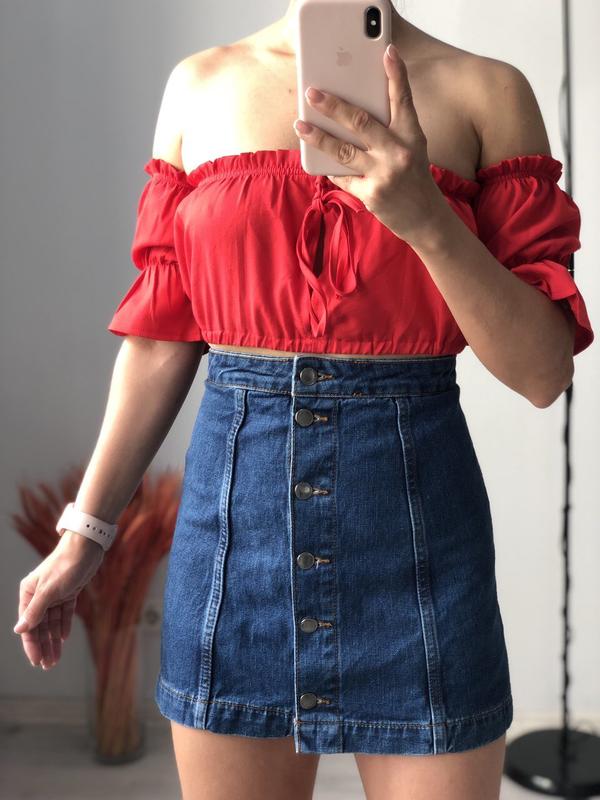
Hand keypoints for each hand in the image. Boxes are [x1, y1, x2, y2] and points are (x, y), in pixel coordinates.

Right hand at [13, 531, 104, 668]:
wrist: (87, 546)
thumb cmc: (66, 565)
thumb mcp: (49, 590)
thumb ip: (35, 611)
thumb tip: (20, 629)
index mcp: (29, 592)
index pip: (28, 625)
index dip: (32, 645)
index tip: (37, 662)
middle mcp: (39, 594)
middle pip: (40, 626)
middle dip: (43, 646)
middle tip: (48, 666)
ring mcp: (54, 593)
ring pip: (52, 621)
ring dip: (54, 639)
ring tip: (56, 658)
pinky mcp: (69, 591)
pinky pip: (64, 612)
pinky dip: (64, 624)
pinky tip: (64, 638)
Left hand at [293, 43, 446, 241]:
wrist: (425, 219)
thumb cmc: (413, 178)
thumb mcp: (411, 149)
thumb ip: (389, 131)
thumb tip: (352, 113)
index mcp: (411, 136)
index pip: (403, 99)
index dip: (396, 74)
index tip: (387, 52)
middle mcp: (398, 152)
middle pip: (360, 122)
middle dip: (333, 106)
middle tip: (312, 93)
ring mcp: (383, 174)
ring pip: (342, 150)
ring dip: (318, 137)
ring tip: (301, 125)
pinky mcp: (370, 194)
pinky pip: (342, 177)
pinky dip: (329, 168)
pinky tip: (316, 160)